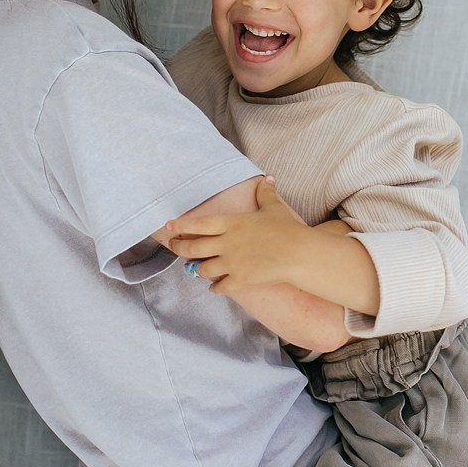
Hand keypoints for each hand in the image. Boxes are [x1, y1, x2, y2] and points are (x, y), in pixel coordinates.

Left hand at [165, 177, 310, 293]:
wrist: (299, 253)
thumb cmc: (286, 228)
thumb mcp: (273, 207)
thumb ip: (265, 193)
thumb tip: (268, 179)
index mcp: (230, 223)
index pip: (196, 224)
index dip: (179, 226)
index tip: (168, 227)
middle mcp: (225, 243)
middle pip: (192, 248)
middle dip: (179, 248)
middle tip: (175, 247)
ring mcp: (231, 263)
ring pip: (202, 270)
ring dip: (198, 269)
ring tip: (198, 268)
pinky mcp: (240, 280)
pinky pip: (219, 287)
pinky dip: (215, 287)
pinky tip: (215, 286)